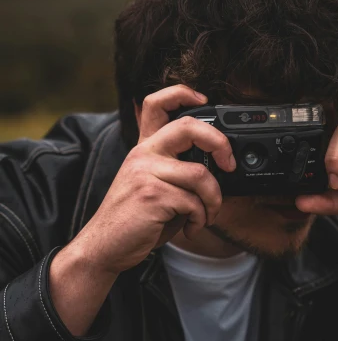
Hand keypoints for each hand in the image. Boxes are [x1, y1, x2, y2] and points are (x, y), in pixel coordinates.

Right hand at [73, 85, 235, 275]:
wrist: (105, 246)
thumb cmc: (135, 219)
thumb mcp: (152, 185)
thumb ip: (176, 170)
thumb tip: (217, 167)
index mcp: (144, 148)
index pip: (156, 104)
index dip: (182, 93)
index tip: (205, 100)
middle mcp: (143, 154)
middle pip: (189, 126)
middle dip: (220, 143)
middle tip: (229, 164)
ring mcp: (146, 173)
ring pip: (201, 175)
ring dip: (214, 200)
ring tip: (207, 215)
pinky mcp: (151, 196)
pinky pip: (194, 202)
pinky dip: (201, 219)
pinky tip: (191, 227)